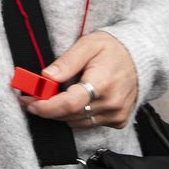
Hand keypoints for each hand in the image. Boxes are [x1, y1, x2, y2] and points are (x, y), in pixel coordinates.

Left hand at [19, 31, 139, 130]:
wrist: (140, 57)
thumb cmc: (112, 48)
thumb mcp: (88, 44)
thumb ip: (67, 61)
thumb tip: (46, 76)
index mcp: (103, 82)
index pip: (70, 103)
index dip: (46, 106)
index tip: (28, 101)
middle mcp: (111, 103)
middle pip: (69, 115)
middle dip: (47, 108)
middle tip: (32, 96)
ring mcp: (116, 115)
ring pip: (76, 122)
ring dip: (60, 112)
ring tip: (52, 96)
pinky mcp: (118, 121)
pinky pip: (88, 124)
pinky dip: (76, 115)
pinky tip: (75, 100)